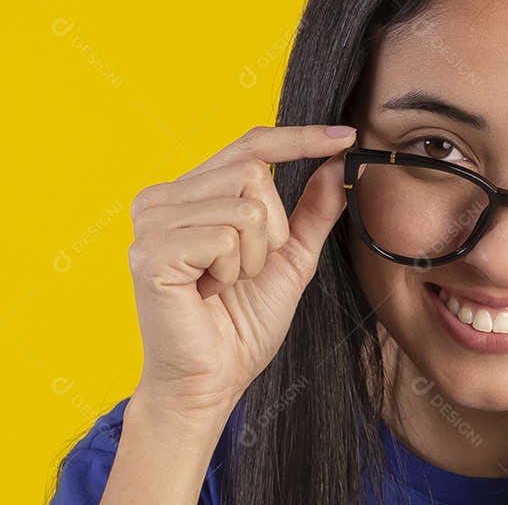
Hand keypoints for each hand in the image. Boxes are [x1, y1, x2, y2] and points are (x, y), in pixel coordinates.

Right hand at [126, 124, 360, 416]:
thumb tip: (338, 162)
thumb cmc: (243, 323)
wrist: (213, 381)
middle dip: (273, 229)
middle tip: (247, 270)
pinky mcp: (152, 251)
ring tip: (226, 283)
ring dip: (255, 255)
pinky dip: (234, 269)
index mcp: (191, 193)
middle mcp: (162, 198)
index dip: (300, 138)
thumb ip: (313, 209)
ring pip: (245, 205)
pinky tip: (209, 291)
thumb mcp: (291, 256)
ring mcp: (152, 222)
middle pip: (253, 172)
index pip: (251, 146)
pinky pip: (226, 237)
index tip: (347, 136)